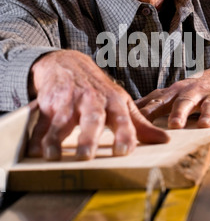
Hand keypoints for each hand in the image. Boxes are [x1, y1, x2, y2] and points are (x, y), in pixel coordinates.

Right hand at [27, 50, 168, 160]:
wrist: (69, 64)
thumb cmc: (99, 90)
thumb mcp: (122, 103)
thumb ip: (140, 124)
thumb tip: (165, 140)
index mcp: (114, 102)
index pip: (122, 118)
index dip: (124, 134)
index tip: (124, 151)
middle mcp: (92, 100)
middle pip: (91, 118)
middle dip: (88, 136)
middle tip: (86, 156)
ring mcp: (69, 100)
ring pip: (63, 119)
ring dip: (57, 137)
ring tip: (53, 156)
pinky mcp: (50, 102)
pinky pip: (42, 120)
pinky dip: (37, 134)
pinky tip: (33, 149)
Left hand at [136, 69, 209, 142]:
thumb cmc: (191, 91)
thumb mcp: (171, 94)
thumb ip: (151, 102)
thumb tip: (126, 110)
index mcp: (175, 93)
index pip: (159, 101)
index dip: (149, 111)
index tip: (137, 122)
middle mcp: (193, 94)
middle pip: (184, 102)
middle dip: (179, 113)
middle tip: (174, 125)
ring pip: (209, 105)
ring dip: (206, 115)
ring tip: (203, 125)